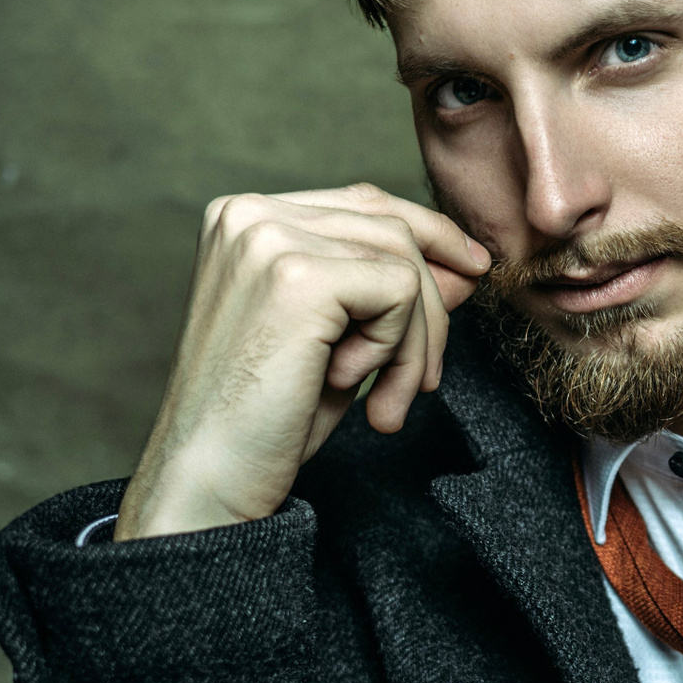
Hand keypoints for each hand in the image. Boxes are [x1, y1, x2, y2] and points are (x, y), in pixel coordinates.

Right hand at [114, 184, 490, 540]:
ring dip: (417, 341)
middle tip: (423, 381)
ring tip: (389, 399)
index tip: (471, 276)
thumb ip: (392, 290)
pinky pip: (400, 291)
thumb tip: (466, 265)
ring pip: (404, 263)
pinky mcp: (298, 276)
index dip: (430, 238)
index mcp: (244, 218)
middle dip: (430, 309)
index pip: (365, 204)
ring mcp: (268, 239)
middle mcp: (249, 214)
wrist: (211, 477)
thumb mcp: (343, 337)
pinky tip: (351, 386)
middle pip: (393, 228)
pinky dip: (396, 348)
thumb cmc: (267, 415)